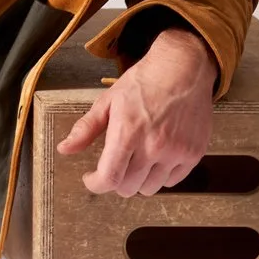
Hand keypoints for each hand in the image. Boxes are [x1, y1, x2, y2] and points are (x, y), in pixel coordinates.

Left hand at [53, 26, 216, 195]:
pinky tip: (156, 159)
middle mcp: (153, 146)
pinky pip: (173, 181)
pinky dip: (161, 176)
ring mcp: (176, 152)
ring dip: (138, 180)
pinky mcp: (193, 154)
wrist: (183, 69)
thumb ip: (86, 128)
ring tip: (136, 161)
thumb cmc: (144, 82)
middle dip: (115, 181)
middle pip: (128, 188)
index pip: (109, 178)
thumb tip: (64, 149)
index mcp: (127, 132)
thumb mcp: (108, 100)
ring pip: (151, 188)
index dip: (95, 184)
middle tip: (114, 165)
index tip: (91, 178)